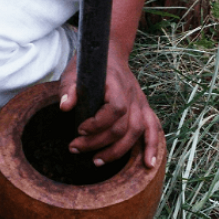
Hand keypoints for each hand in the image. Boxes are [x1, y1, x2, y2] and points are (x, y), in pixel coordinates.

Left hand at [59, 52, 159, 168]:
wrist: (111, 54)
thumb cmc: (91, 66)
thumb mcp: (74, 72)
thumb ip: (69, 89)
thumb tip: (65, 107)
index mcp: (117, 85)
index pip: (115, 109)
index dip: (98, 124)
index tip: (79, 129)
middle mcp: (133, 96)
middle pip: (124, 126)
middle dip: (99, 142)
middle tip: (76, 149)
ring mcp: (140, 103)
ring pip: (137, 132)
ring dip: (119, 151)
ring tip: (98, 161)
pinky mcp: (144, 109)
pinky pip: (153, 129)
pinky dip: (152, 146)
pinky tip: (149, 164)